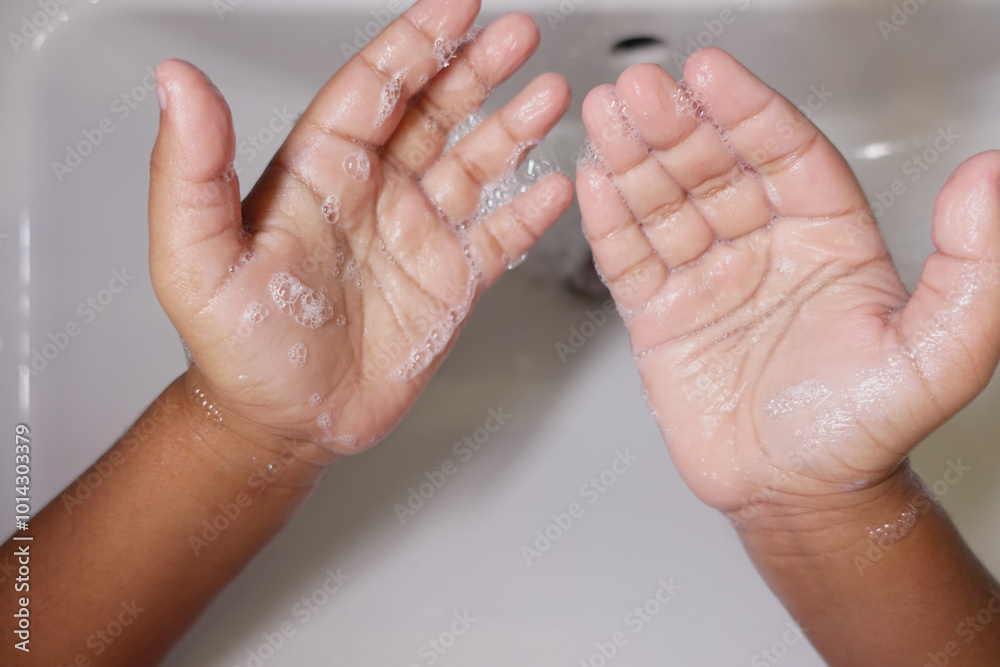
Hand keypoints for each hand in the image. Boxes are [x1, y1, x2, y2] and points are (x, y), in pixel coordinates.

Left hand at [148, 0, 572, 459]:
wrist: (284, 421)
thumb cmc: (238, 347)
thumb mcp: (195, 258)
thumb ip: (191, 169)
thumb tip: (178, 83)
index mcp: (320, 173)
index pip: (374, 88)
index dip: (416, 43)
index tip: (455, 7)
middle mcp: (375, 193)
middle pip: (434, 110)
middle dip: (476, 67)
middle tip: (517, 33)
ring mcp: (417, 235)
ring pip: (475, 162)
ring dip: (513, 127)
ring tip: (550, 93)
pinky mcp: (448, 281)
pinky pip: (498, 234)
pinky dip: (531, 210)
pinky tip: (557, 185)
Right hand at [577, 48, 999, 513]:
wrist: (797, 495)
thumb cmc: (863, 431)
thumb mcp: (941, 353)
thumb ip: (972, 269)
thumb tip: (987, 179)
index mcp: (828, 240)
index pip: (783, 153)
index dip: (745, 109)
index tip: (709, 72)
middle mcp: (764, 248)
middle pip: (714, 168)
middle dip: (675, 125)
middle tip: (641, 87)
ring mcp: (709, 279)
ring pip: (665, 202)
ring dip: (633, 157)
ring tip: (606, 114)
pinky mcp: (662, 316)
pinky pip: (630, 257)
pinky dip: (609, 220)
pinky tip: (594, 180)